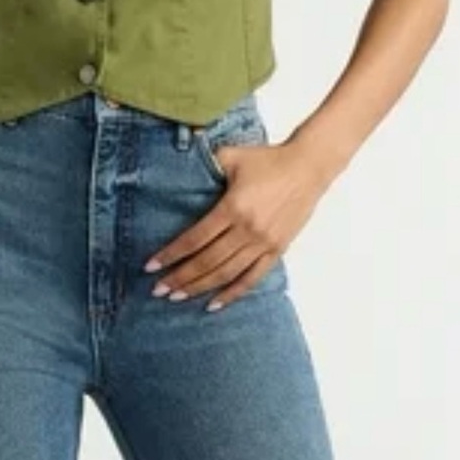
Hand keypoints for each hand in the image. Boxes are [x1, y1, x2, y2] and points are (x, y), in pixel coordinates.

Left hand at [142, 138, 332, 311]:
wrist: (307, 167)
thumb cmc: (268, 159)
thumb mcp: (232, 156)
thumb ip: (206, 162)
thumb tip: (184, 164)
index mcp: (233, 207)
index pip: (195, 238)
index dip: (172, 254)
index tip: (151, 265)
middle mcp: (247, 230)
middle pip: (207, 261)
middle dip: (180, 277)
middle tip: (158, 289)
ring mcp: (263, 243)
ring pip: (226, 273)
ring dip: (200, 287)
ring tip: (178, 296)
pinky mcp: (277, 249)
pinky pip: (252, 278)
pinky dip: (232, 293)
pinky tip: (214, 304)